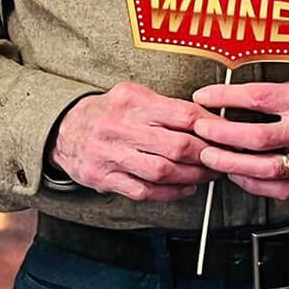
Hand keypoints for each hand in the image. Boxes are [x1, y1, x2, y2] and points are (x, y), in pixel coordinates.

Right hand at [49, 83, 220, 202]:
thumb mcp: (134, 95)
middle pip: (177, 146)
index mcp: (132, 102)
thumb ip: (167, 106)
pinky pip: (144, 191)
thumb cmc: (108, 111)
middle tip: (223, 157)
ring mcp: (110, 156)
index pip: (183, 115)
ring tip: (209, 174)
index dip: (211, 126)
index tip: (227, 133)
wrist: (62, 130)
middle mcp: (120, 128)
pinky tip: (186, 188)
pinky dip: (170, 193)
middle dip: (207, 155)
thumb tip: (210, 119)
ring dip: (193, 176)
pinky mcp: (104, 179)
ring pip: (162, 172)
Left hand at [190, 78, 288, 199]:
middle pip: (257, 137)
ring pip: (265, 169)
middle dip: (221, 134)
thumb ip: (279, 94)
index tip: (205, 96)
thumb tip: (235, 99)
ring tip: (210, 157)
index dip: (226, 97)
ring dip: (230, 164)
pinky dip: (253, 184)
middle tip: (201, 130)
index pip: (260, 98)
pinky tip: (238, 175)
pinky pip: (279, 189)